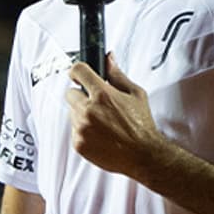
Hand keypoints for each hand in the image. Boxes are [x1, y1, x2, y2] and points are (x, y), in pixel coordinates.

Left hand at [64, 53, 167, 178]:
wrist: (143, 155)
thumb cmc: (141, 124)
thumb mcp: (135, 94)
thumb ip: (117, 74)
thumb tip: (108, 58)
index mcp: (102, 95)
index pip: (78, 71)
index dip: (77, 71)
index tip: (79, 75)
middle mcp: (88, 111)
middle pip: (70, 93)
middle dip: (81, 96)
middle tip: (98, 105)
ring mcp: (82, 128)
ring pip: (72, 113)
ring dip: (82, 114)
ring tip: (103, 122)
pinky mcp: (78, 143)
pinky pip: (74, 130)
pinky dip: (83, 131)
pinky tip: (100, 134)